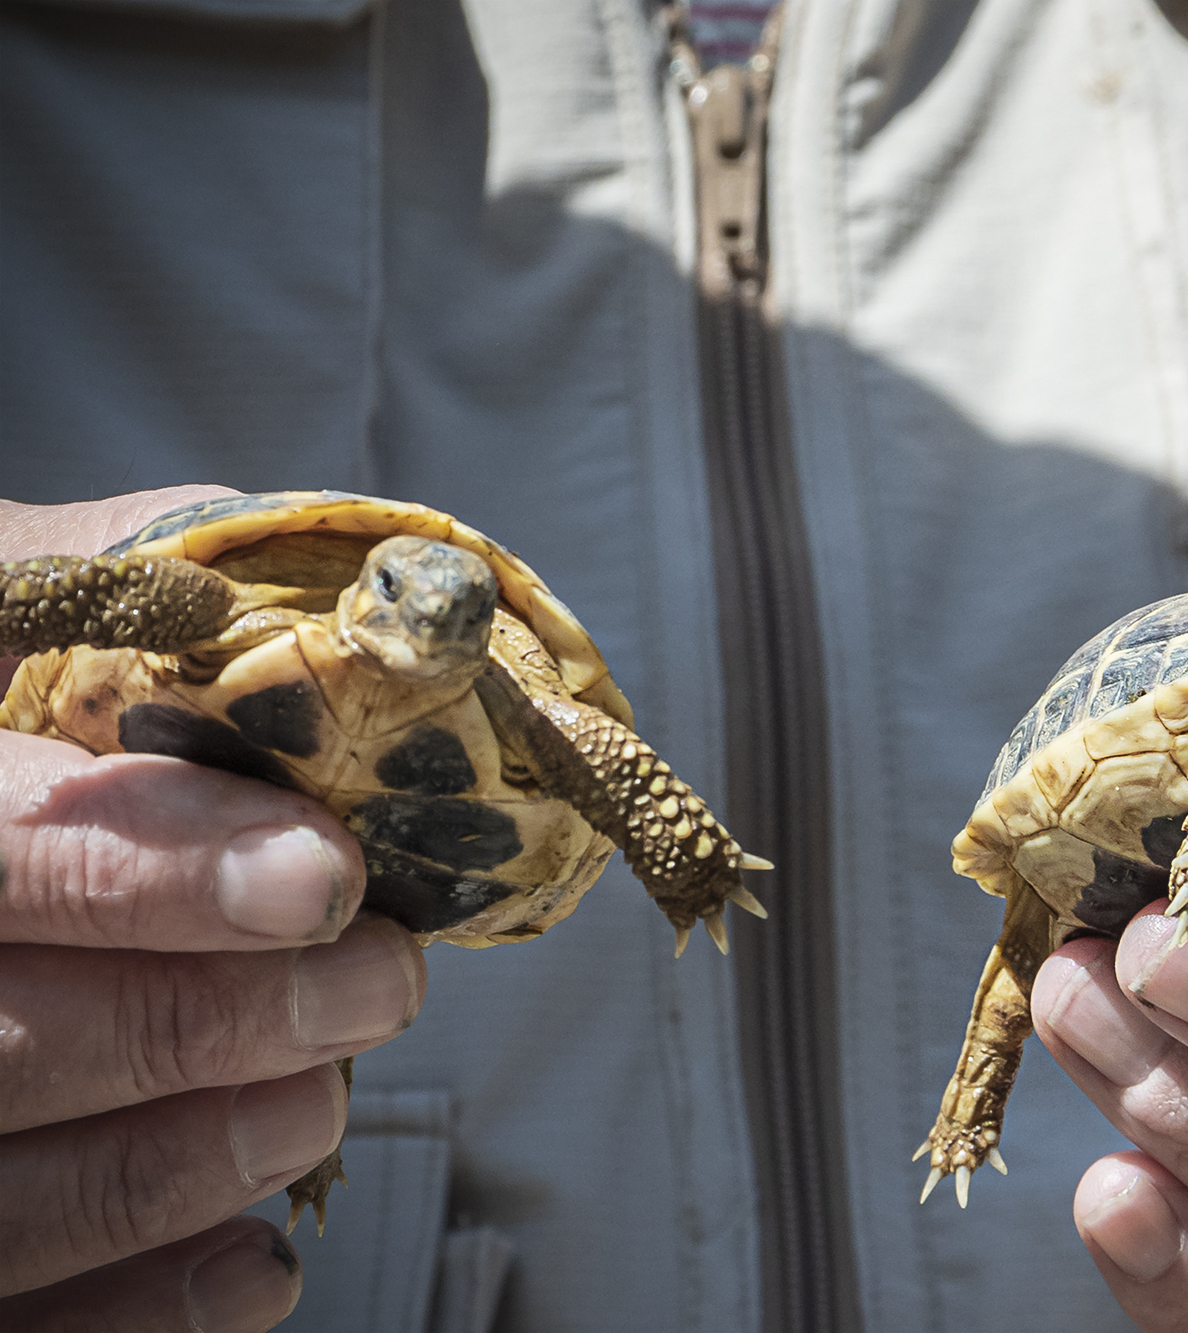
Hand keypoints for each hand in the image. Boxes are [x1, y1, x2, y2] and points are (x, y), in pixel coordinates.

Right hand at [0, 491, 426, 1332]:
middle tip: (380, 980)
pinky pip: (22, 1316)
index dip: (148, 869)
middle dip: (219, 1021)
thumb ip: (122, 593)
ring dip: (205, 1152)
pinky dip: (150, 1304)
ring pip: (17, 1198)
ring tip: (324, 1093)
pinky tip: (257, 1260)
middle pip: (6, 1047)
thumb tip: (351, 604)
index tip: (322, 875)